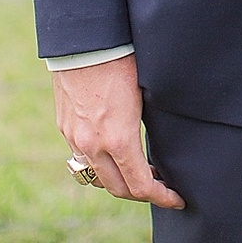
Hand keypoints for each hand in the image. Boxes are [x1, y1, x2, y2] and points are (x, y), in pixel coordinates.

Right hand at [52, 55, 184, 208]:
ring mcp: (74, 138)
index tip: (176, 199)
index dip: (161, 196)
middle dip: (141, 194)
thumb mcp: (147, 96)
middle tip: (162, 187)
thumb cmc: (124, 63)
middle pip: (117, 189)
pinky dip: (100, 164)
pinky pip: (81, 158)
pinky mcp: (65, 128)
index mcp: (118, 139)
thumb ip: (151, 126)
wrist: (85, 43)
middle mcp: (92, 145)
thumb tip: (166, 144)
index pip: (140, 185)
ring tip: (140, 172)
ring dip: (119, 181)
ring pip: (96, 177)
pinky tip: (115, 154)